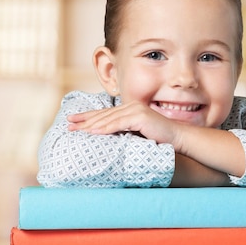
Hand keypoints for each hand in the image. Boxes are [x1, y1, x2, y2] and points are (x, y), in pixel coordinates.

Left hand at [67, 101, 182, 146]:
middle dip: (85, 120)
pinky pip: (119, 123)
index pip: (105, 113)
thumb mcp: (137, 133)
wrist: (176, 137)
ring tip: (78, 130)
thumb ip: (124, 131)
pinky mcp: (140, 117)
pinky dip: (106, 128)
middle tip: (69, 125)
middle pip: (104, 114)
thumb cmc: (158, 138)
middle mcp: (131, 106)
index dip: (88, 116)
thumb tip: (107, 138)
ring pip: (109, 118)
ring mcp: (135, 110)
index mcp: (129, 108)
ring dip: (92, 125)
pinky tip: (94, 132)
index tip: (72, 120)